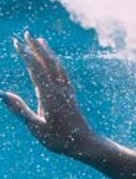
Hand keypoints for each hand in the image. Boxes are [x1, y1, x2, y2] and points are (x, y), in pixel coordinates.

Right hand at [3, 33, 96, 157]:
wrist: (85, 144)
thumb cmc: (59, 139)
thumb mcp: (35, 127)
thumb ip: (19, 109)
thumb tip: (2, 93)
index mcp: (49, 95)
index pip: (35, 69)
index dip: (26, 54)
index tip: (16, 42)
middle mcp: (60, 90)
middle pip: (47, 63)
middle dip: (36, 47)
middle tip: (26, 33)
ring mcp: (67, 91)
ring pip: (57, 66)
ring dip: (48, 52)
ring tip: (40, 40)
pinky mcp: (71, 95)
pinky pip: (64, 73)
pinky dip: (57, 63)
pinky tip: (55, 61)